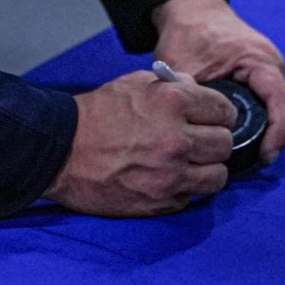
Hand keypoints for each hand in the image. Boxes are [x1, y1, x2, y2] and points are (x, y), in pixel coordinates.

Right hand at [47, 69, 235, 215]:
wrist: (60, 151)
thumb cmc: (96, 115)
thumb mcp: (135, 83)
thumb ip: (175, 86)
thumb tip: (201, 94)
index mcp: (172, 103)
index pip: (225, 110)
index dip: (220, 113)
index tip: (213, 118)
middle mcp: (177, 140)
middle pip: (225, 144)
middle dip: (215, 140)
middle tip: (200, 140)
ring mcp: (170, 175)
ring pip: (218, 176)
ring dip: (207, 169)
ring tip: (191, 163)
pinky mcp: (161, 202)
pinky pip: (192, 196)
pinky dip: (185, 188)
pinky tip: (169, 177)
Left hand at [151, 0, 284, 165]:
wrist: (190, 9)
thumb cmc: (188, 33)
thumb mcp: (185, 67)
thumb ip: (191, 99)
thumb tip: (192, 135)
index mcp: (257, 59)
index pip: (280, 102)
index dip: (277, 133)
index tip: (265, 156)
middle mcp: (270, 64)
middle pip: (284, 109)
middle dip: (275, 138)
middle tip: (257, 163)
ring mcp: (267, 69)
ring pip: (278, 107)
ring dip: (270, 130)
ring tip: (253, 157)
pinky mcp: (260, 75)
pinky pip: (269, 102)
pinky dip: (263, 120)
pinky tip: (247, 140)